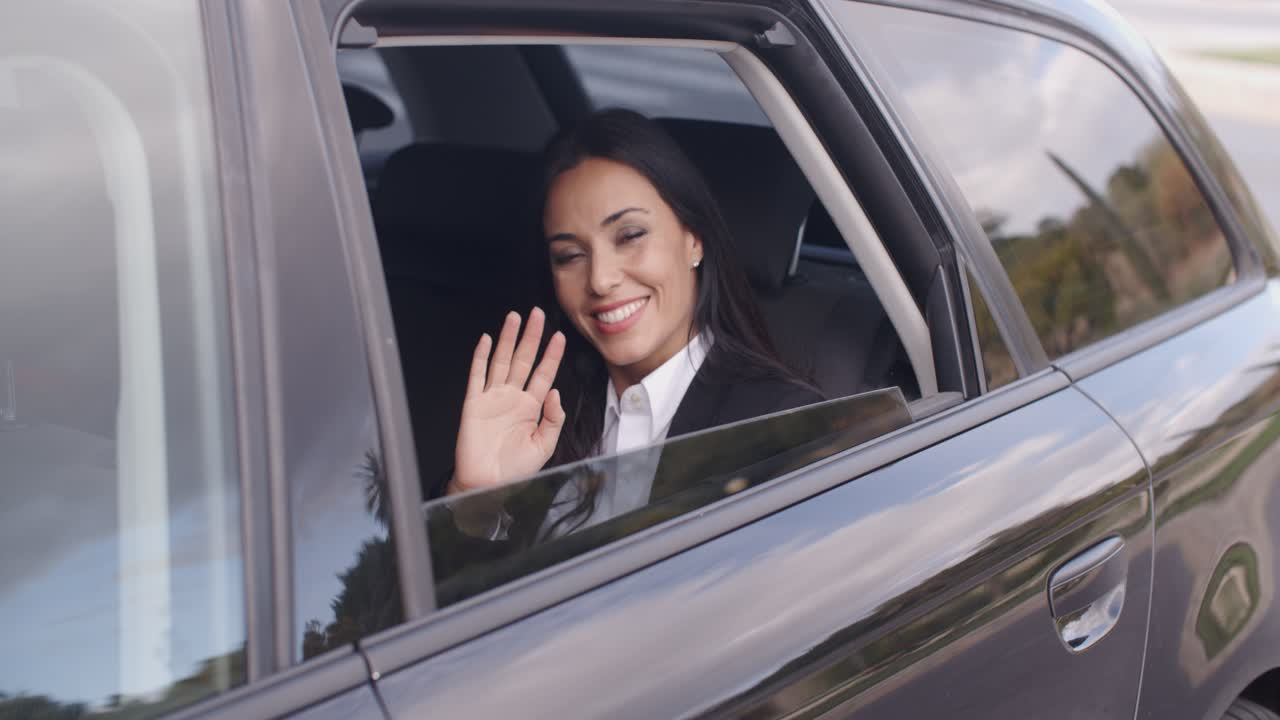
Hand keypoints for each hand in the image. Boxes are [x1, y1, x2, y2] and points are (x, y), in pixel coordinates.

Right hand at [450, 308, 566, 494]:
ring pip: (501, 360)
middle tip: (537, 314)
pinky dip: (480, 357)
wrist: (487, 485)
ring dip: (508, 339)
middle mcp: (511, 398)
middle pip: (524, 360)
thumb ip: (553, 419)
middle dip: (531, 337)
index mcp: (530, 408)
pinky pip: (477, 375)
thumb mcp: (544, 446)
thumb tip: (556, 392)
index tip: (560, 337)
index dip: (552, 355)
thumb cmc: (514, 470)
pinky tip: (486, 340)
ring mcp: (492, 398)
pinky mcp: (473, 403)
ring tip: (515, 318)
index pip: (544, 374)